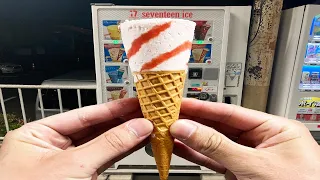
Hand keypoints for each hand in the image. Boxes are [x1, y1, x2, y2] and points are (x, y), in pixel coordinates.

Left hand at [0, 98, 152, 179]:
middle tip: (145, 112)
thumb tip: (136, 127)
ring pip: (100, 144)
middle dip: (120, 121)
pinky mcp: (78, 177)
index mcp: (37, 135)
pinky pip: (102, 159)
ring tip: (145, 125)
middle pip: (93, 128)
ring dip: (124, 136)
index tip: (133, 103)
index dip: (111, 108)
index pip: (81, 115)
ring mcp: (66, 164)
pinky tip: (134, 142)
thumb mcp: (72, 166)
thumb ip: (108, 144)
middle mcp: (51, 147)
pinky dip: (119, 151)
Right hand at [171, 98, 319, 179]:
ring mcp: (250, 158)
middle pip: (221, 127)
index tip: (182, 103)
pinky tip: (182, 148)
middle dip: (195, 122)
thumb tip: (189, 129)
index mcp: (275, 129)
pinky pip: (216, 160)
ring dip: (193, 139)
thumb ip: (218, 146)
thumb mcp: (254, 165)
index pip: (232, 112)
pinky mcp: (241, 173)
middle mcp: (262, 141)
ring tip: (170, 132)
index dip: (204, 107)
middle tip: (171, 117)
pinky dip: (199, 155)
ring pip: (216, 145)